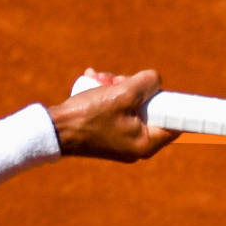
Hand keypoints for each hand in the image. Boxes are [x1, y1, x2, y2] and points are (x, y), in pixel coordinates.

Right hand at [48, 67, 180, 161]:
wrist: (53, 130)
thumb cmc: (88, 115)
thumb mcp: (122, 94)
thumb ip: (147, 83)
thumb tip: (155, 81)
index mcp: (146, 143)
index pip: (173, 121)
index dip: (170, 100)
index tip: (163, 89)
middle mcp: (137, 146)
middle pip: (149, 108)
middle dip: (134, 87)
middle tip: (117, 80)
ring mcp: (122, 140)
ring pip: (131, 104)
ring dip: (117, 87)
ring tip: (99, 78)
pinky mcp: (108, 134)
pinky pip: (117, 110)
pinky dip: (107, 95)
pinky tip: (92, 81)